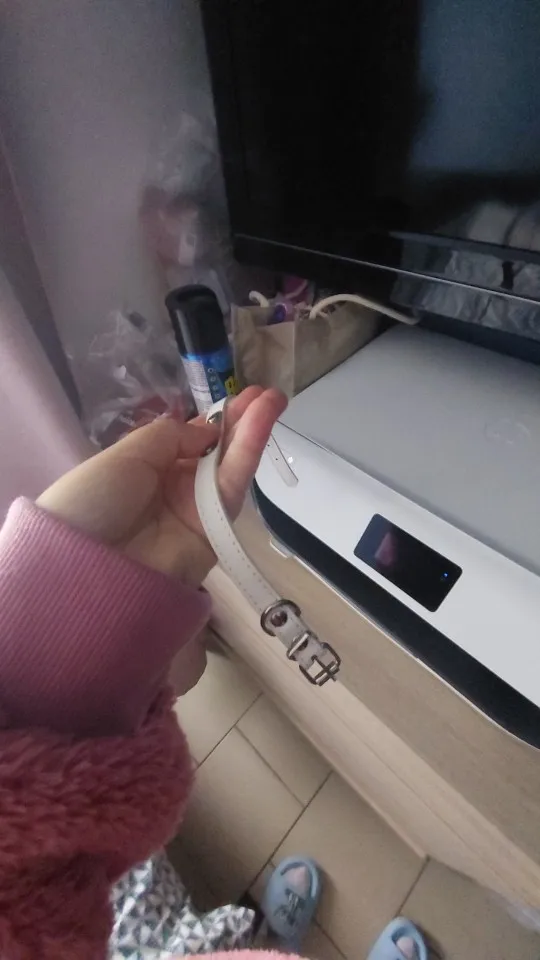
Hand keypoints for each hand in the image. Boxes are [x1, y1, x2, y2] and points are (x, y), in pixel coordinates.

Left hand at [38, 386, 286, 586]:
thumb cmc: (95, 500)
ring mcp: (197, 509)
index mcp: (145, 469)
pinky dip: (250, 450)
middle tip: (264, 393)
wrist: (92, 565)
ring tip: (274, 398)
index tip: (234, 400)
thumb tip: (208, 432)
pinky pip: (234, 483)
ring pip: (230, 464)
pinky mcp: (216, 528)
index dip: (211, 421)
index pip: (187, 441)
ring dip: (253, 430)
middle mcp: (173, 488)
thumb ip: (170, 436)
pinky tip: (263, 420)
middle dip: (239, 421)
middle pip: (214, 451)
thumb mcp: (125, 454)